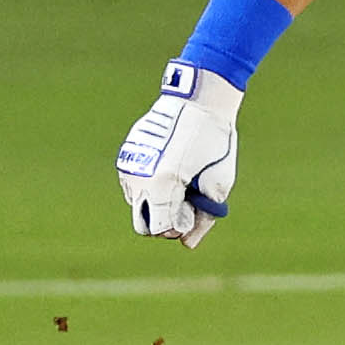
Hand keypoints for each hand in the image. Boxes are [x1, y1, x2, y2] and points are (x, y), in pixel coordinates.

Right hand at [119, 63, 243, 245]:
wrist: (196, 100)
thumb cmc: (214, 143)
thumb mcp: (219, 183)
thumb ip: (202, 218)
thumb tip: (187, 244)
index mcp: (163, 184)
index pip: (162, 229)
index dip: (179, 226)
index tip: (192, 208)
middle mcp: (139, 177)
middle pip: (143, 225)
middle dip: (164, 221)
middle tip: (184, 201)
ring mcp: (129, 166)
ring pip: (136, 204)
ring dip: (155, 202)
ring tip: (178, 178)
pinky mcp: (126, 155)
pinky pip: (132, 184)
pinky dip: (148, 185)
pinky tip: (167, 166)